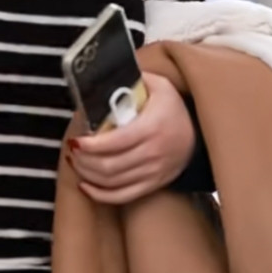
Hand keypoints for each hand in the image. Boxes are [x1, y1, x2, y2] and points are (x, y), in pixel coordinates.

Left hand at [68, 72, 194, 204]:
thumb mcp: (159, 85)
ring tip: (76, 162)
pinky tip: (87, 186)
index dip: (91, 145)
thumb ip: (133, 78)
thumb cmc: (173, 107)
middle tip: (72, 149)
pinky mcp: (153, 184)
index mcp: (152, 127)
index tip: (76, 140)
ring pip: (113, 182)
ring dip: (88, 175)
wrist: (199, 133)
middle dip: (84, 160)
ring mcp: (154, 172)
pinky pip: (123, 197)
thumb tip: (106, 75)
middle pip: (110, 166)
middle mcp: (153, 153)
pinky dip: (101, 195)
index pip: (116, 142)